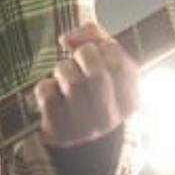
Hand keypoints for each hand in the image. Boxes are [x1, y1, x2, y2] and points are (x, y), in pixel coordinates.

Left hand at [36, 21, 138, 147]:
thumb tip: (69, 37)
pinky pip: (47, 92)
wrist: (73, 136)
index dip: (101, 45)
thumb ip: (96, 39)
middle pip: (97, 74)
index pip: (119, 64)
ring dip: (64, 68)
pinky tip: (53, 93)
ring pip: (72, 82)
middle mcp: (109, 118)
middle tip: (78, 56)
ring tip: (64, 75)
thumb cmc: (92, 93)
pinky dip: (46, 85)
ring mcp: (82, 127)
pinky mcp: (56, 129)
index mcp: (128, 101)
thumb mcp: (106, 66)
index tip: (93, 46)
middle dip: (83, 54)